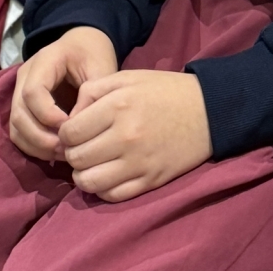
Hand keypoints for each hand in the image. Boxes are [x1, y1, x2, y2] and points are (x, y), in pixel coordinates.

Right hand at [9, 26, 117, 160]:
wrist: (85, 46)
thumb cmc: (94, 55)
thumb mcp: (100, 69)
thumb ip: (90, 97)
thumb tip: (76, 128)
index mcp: (44, 60)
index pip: (32, 92)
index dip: (48, 115)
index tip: (71, 127)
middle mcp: (25, 75)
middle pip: (19, 113)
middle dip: (42, 137)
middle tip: (68, 148)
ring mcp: (19, 91)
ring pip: (15, 127)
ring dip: (37, 145)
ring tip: (64, 152)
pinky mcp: (22, 106)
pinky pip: (19, 132)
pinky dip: (34, 146)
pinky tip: (56, 151)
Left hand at [58, 68, 212, 201]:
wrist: (207, 110)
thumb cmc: (163, 91)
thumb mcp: (127, 78)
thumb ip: (92, 91)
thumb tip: (69, 118)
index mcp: (118, 105)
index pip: (70, 132)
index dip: (65, 134)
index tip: (73, 131)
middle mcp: (125, 136)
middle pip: (76, 158)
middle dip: (72, 153)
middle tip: (82, 147)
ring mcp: (138, 162)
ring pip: (89, 182)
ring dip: (83, 175)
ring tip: (91, 164)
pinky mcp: (150, 181)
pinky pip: (111, 195)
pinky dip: (102, 188)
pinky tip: (107, 174)